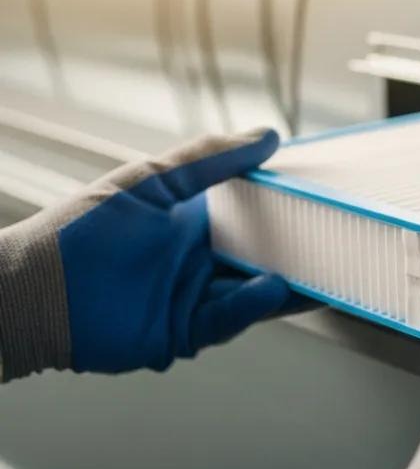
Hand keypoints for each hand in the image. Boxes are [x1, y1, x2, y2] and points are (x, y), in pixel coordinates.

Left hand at [0, 129, 295, 379]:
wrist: (32, 291)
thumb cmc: (82, 229)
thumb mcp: (150, 181)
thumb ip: (209, 159)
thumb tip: (267, 136)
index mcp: (196, 220)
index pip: (256, 213)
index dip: (289, 206)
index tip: (322, 196)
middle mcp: (201, 259)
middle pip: (264, 255)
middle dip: (300, 249)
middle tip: (337, 237)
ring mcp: (194, 297)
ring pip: (254, 291)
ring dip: (288, 281)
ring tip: (319, 269)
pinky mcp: (184, 333)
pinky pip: (229, 320)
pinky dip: (253, 305)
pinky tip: (273, 288)